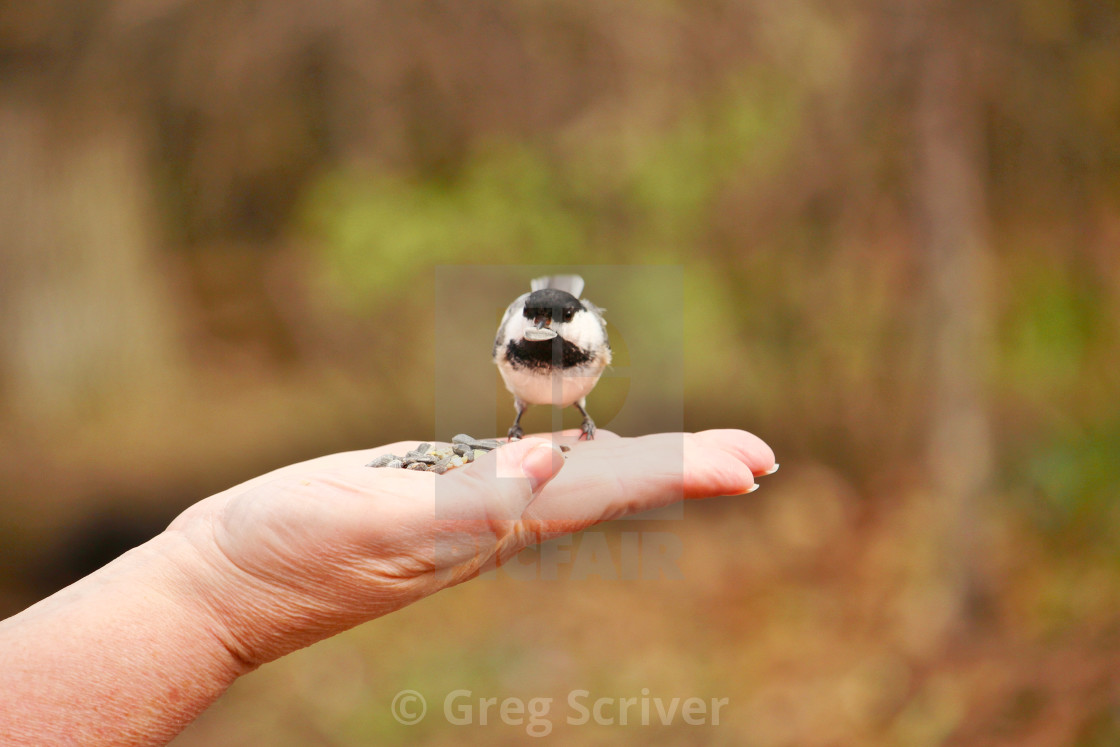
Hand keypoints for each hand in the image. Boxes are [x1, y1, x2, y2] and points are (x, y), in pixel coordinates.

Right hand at [167, 429, 774, 667]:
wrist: (224, 581)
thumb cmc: (285, 552)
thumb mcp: (371, 517)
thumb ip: (463, 500)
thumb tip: (546, 467)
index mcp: (486, 529)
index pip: (603, 493)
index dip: (677, 474)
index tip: (749, 466)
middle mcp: (491, 525)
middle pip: (607, 489)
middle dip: (683, 469)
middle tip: (758, 457)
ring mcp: (464, 514)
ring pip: (574, 480)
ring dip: (642, 465)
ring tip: (700, 456)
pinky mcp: (430, 497)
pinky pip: (521, 471)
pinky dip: (572, 456)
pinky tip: (588, 452)